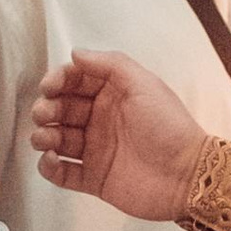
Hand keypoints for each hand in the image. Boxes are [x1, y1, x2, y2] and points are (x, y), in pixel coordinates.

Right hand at [32, 53, 207, 223]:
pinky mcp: (94, 178)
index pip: (75, 81)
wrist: (187, 176)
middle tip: (44, 113)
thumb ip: (110, 63)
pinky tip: (50, 160)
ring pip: (56, 139)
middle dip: (47, 109)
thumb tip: (76, 53)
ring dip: (43, 136)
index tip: (48, 86)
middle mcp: (101, 120)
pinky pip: (62, 173)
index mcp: (113, 95)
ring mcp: (96, 150)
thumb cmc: (171, 128)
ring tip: (45, 138)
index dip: (58, 81)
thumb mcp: (144, 84)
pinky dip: (49, 167)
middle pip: (61, 109)